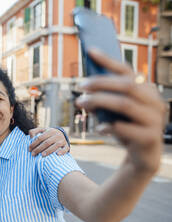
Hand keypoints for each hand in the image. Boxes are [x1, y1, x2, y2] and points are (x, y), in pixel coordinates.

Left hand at [28, 127, 69, 156]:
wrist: (61, 134)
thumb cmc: (49, 134)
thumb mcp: (42, 130)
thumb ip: (34, 131)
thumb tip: (30, 136)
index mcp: (50, 131)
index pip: (40, 137)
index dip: (34, 143)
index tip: (29, 149)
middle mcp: (57, 135)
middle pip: (47, 142)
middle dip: (39, 148)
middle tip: (33, 154)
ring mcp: (62, 140)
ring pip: (56, 145)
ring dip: (49, 150)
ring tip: (42, 155)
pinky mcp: (67, 145)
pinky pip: (65, 149)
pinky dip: (62, 151)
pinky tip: (57, 154)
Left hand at [76, 49, 164, 174]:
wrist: (141, 157)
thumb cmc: (126, 129)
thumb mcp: (114, 112)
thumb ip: (103, 101)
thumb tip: (84, 93)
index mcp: (146, 91)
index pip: (128, 71)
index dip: (109, 60)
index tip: (90, 51)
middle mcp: (154, 101)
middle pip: (126, 85)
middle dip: (100, 84)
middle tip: (80, 86)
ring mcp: (155, 119)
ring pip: (125, 104)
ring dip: (99, 101)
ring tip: (81, 103)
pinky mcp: (150, 137)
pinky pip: (126, 128)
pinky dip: (109, 126)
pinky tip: (99, 128)